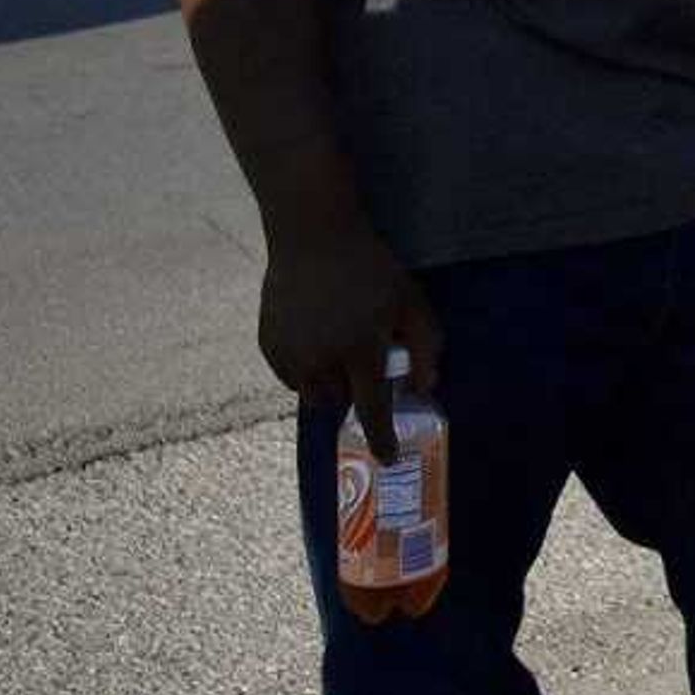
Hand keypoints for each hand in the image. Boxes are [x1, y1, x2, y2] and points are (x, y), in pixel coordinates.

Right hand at [260, 218, 440, 457]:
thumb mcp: (411, 301)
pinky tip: (314, 337)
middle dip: (353, 390)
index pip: (372, 409)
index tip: (388, 458)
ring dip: (328, 382)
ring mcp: (290, 353)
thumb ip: (426, 346)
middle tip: (360, 359)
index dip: (382, 437)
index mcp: (360, 349)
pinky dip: (304, 369)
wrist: (313, 237)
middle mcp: (321, 358)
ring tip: (337, 346)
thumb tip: (426, 388)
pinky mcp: (268, 345)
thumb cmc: (371, 268)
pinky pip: (290, 376)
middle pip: (339, 401)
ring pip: (312, 392)